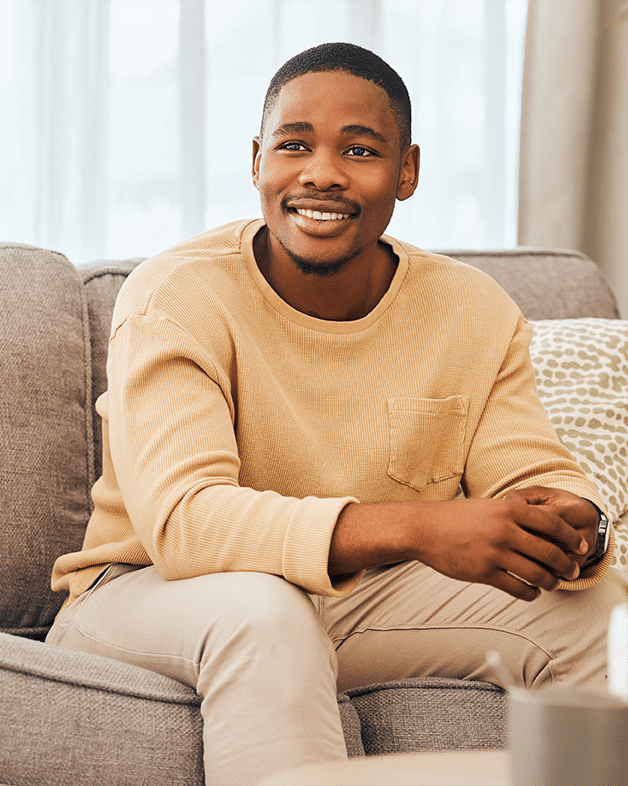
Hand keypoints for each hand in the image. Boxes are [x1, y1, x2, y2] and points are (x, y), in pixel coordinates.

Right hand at [329, 493, 592, 602]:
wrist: (424, 528)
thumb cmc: (456, 517)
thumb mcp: (488, 505)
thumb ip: (515, 512)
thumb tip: (544, 520)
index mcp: (509, 511)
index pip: (552, 525)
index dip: (571, 538)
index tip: (581, 547)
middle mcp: (504, 531)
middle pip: (550, 552)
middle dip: (567, 565)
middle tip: (572, 571)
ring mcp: (494, 552)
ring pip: (537, 574)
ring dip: (551, 582)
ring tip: (553, 584)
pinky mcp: (483, 572)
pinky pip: (517, 588)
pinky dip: (531, 593)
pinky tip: (532, 592)